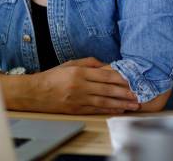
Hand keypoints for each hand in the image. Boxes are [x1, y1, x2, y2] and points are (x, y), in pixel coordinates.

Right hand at [23, 57, 139, 113]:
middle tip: (137, 94)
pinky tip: (118, 110)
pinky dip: (108, 110)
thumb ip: (90, 63)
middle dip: (124, 93)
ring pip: (104, 101)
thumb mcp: (71, 64)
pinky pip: (95, 110)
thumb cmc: (53, 77)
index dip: (119, 79)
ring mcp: (78, 99)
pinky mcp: (76, 110)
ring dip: (120, 103)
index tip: (131, 80)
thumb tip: (106, 65)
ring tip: (132, 104)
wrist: (35, 93)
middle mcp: (80, 86)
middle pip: (107, 89)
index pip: (104, 75)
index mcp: (79, 72)